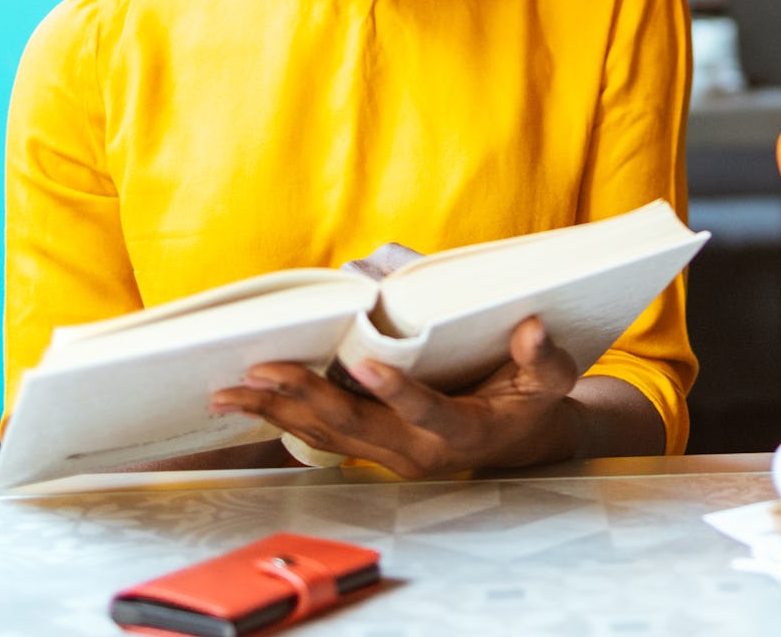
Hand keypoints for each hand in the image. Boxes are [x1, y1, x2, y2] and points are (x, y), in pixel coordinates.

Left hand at [209, 315, 577, 478]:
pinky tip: (247, 402)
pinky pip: (320, 436)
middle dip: (304, 398)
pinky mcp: (371, 447)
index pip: (428, 414)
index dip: (397, 392)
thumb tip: (533, 328)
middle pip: (354, 428)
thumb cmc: (531, 400)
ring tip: (229, 392)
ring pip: (326, 436)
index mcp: (463, 431)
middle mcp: (417, 450)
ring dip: (276, 411)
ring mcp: (390, 453)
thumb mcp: (551, 380)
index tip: (364, 364)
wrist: (517, 440)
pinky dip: (282, 416)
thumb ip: (543, 359)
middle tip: (261, 371)